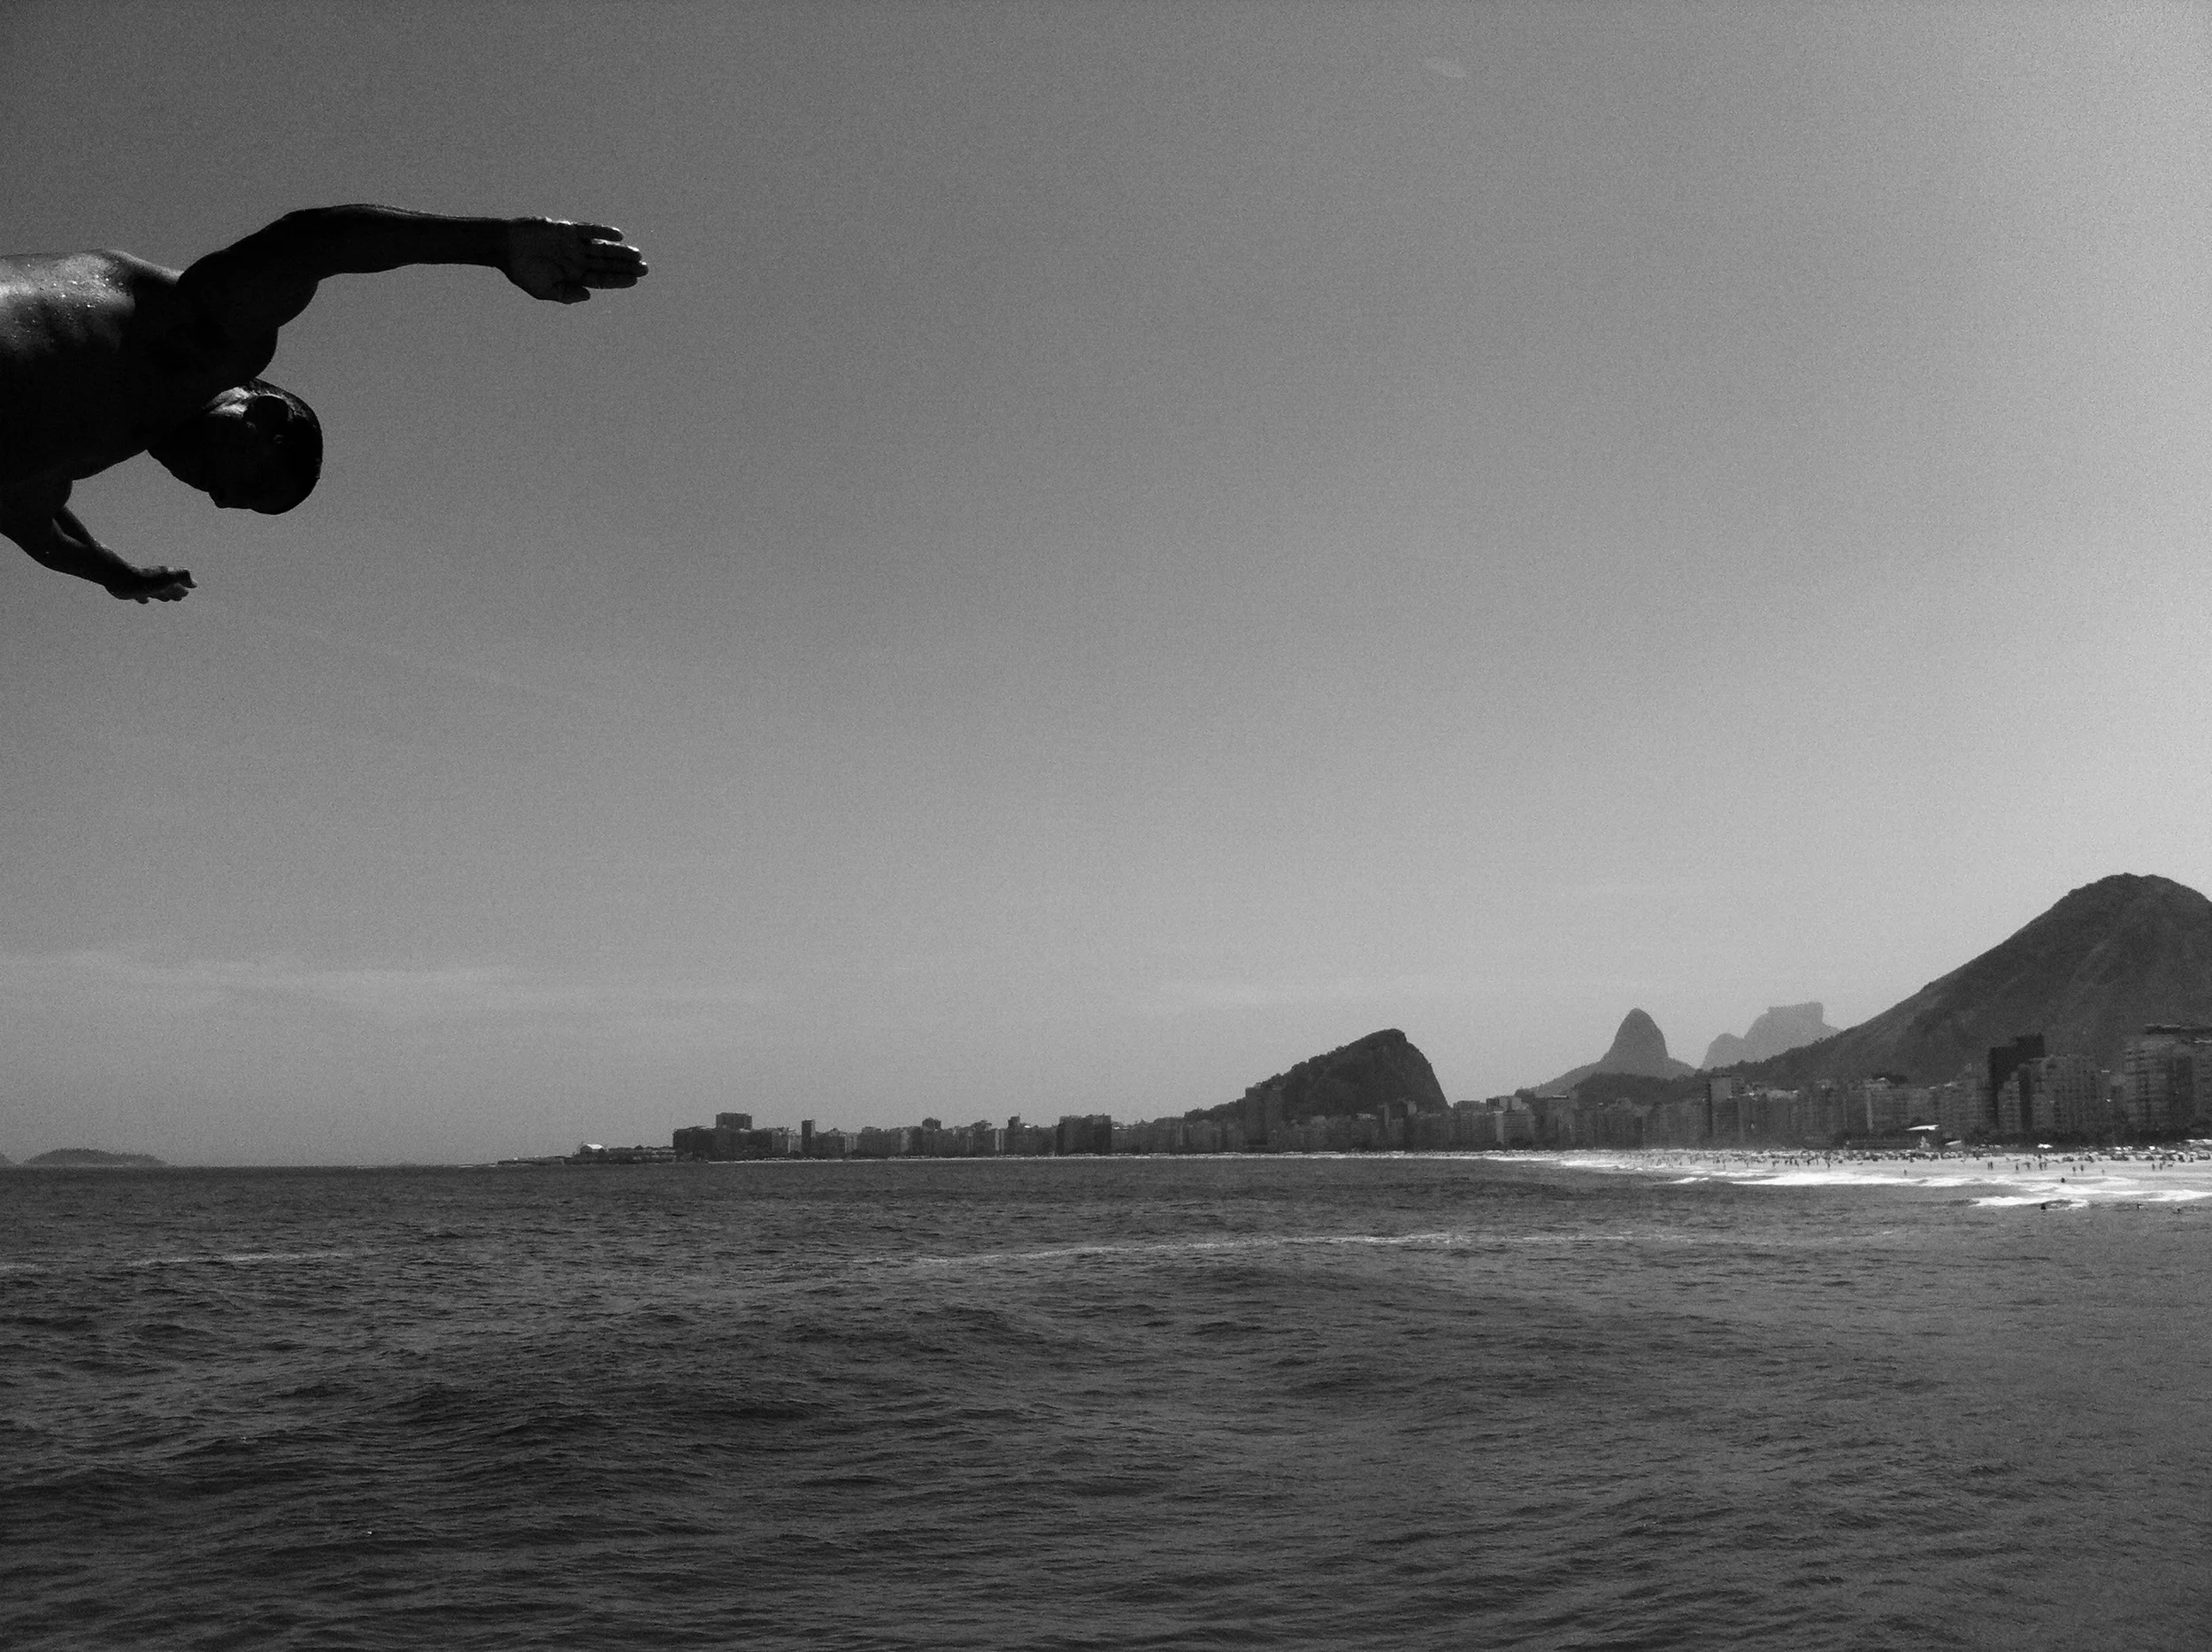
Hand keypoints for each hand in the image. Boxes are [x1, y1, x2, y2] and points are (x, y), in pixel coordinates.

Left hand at [107, 566, 194, 603]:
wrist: (121, 579)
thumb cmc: (146, 580)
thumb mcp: (169, 576)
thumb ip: (182, 576)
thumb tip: (194, 584)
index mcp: (164, 577)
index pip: (176, 583)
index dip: (181, 588)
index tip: (187, 592)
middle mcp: (154, 580)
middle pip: (167, 586)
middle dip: (173, 591)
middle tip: (180, 597)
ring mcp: (142, 585)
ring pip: (155, 591)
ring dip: (161, 594)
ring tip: (165, 598)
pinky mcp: (131, 591)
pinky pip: (140, 595)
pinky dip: (144, 598)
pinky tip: (144, 600)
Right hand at [501, 219, 647, 303]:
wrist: (505, 247)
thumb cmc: (521, 271)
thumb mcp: (544, 290)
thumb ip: (566, 294)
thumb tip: (589, 295)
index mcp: (573, 276)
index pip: (601, 278)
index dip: (618, 279)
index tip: (635, 280)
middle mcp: (577, 260)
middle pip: (606, 263)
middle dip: (625, 266)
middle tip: (645, 268)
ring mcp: (573, 244)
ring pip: (602, 248)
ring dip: (619, 251)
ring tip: (637, 254)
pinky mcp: (566, 229)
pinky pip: (588, 230)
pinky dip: (602, 232)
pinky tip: (618, 236)